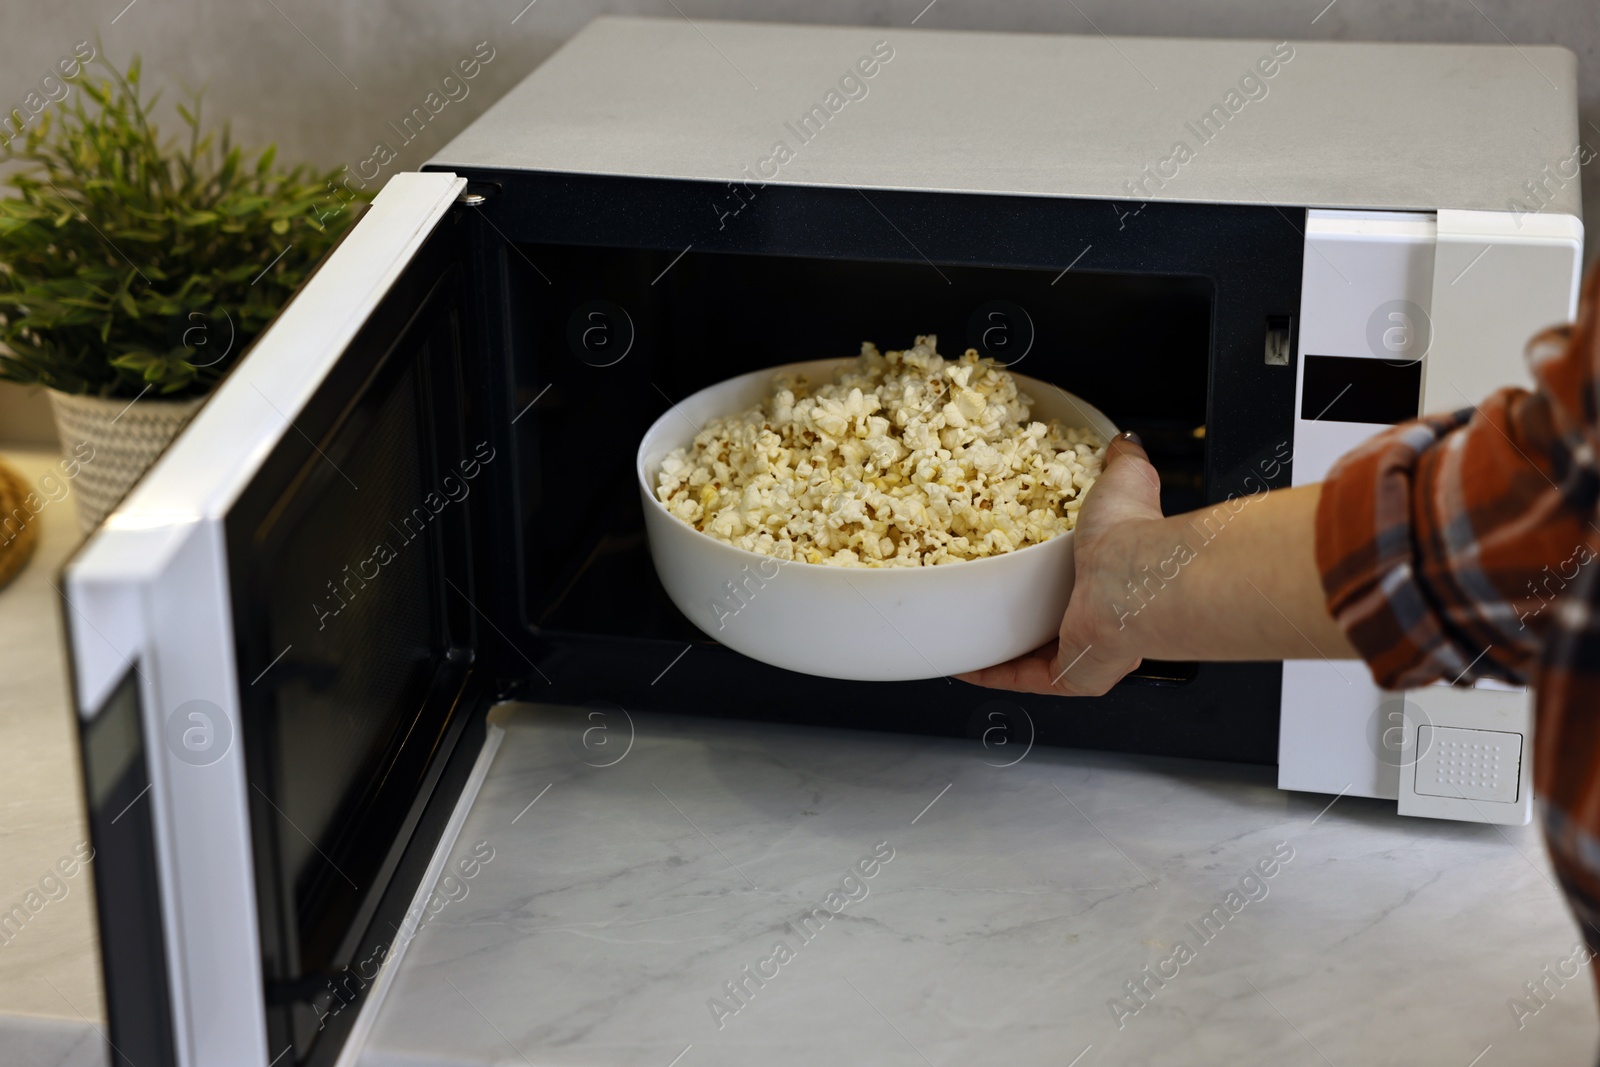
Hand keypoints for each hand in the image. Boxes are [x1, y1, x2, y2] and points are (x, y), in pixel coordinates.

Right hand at [956, 432, 1162, 695]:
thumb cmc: (1131, 535)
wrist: (1135, 580)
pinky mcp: (1070, 674)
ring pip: (1031, 655)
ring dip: (994, 643)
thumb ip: (1122, 461)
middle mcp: (1105, 619)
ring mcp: (1087, 650)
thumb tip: (1122, 443)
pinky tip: (959, 660)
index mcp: (1115, 576)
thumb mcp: (1125, 482)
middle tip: (976, 592)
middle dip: (1013, 607)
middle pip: (1050, 617)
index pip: (1073, 578)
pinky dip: (987, 671)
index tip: (1011, 560)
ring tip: (958, 626)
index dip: (1041, 570)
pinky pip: (1019, 678)